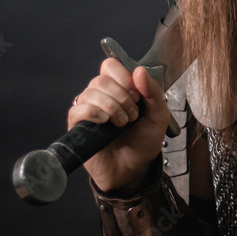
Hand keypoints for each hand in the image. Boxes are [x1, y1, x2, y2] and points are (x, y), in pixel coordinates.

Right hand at [67, 58, 172, 193]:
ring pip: (91, 92)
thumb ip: (153, 92)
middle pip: (101, 79)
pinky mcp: (78, 125)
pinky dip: (94, 113)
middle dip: (122, 97)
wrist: (134, 169)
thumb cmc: (143, 142)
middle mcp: (101, 95)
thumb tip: (139, 70)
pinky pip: (78, 109)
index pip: (111, 65)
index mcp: (119, 88)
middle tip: (132, 115)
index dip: (123, 76)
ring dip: (112, 107)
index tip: (137, 94)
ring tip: (122, 123)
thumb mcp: (158, 116)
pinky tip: (105, 122)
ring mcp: (88, 109)